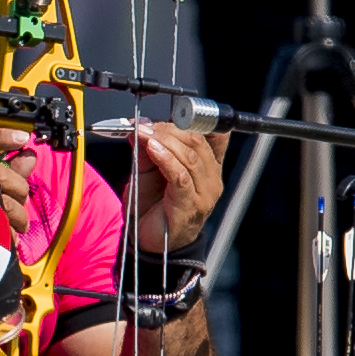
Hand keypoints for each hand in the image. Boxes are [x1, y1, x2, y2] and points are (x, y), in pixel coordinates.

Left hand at [129, 121, 227, 252]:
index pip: (216, 134)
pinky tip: (151, 148)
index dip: (195, 119)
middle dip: (171, 128)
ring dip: (165, 140)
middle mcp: (212, 178)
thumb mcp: (147, 172)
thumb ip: (146, 151)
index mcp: (208, 167)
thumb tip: (138, 126)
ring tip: (145, 133)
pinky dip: (166, 159)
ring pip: (191, 156)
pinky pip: (181, 176)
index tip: (170, 113)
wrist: (147, 242)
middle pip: (198, 142)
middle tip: (146, 124)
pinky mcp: (191, 206)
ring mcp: (205, 193)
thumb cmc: (151, 207)